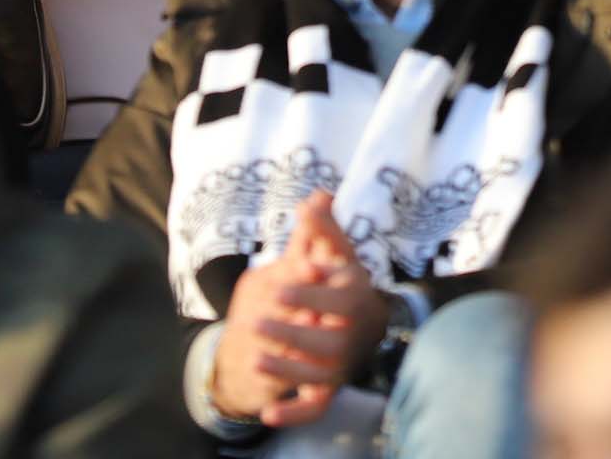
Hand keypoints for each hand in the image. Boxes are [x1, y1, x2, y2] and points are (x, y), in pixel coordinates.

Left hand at [208, 193, 383, 427]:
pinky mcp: (327, 390)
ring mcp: (340, 365)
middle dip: (294, 330)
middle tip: (259, 320)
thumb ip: (323, 229)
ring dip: (288, 371)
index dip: (318, 288)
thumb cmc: (337, 286)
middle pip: (330, 340)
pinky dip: (294, 415)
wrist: (353, 331)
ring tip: (256, 359)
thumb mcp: (332, 255)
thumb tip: (317, 196)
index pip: (343, 297)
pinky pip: (315, 409)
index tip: (300, 270)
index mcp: (354, 299)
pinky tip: (269, 413)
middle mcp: (351, 334)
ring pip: (319, 376)